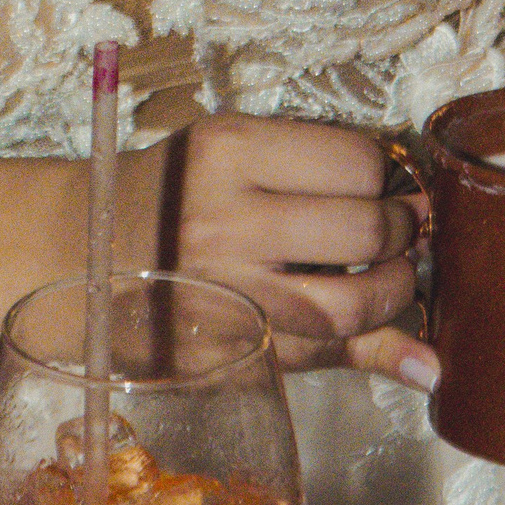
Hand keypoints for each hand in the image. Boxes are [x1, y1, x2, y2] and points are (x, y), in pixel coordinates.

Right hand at [148, 115, 432, 385]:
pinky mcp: (231, 349)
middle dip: (403, 233)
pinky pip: (326, 354)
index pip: (356, 162)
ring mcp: (230, 292)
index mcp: (230, 150)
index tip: (396, 184)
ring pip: (354, 304)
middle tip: (402, 231)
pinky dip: (376, 350)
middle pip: (364, 230)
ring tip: (392, 278)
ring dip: (396, 293)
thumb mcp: (227, 152)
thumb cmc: (170, 190)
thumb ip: (313, 168)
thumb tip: (420, 201)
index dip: (392, 176)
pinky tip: (396, 344)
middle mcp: (229, 219)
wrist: (84, 250)